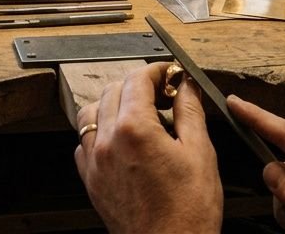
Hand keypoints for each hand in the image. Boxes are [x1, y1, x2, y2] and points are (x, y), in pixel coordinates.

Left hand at [74, 62, 222, 233]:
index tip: (170, 74)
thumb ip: (190, 112)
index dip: (157, 71)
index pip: (138, 79)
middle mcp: (107, 141)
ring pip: (91, 113)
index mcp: (135, 129)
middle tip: (162, 94)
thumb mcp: (200, 154)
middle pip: (113, 90)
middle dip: (138, 85)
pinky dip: (100, 132)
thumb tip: (186, 86)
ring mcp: (95, 162)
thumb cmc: (188, 213)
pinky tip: (121, 141)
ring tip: (139, 114)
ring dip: (113, 104)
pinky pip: (84, 143)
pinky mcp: (91, 181)